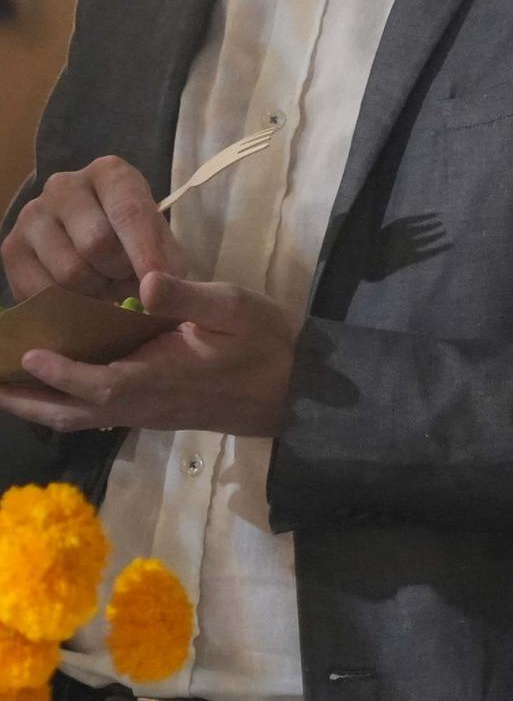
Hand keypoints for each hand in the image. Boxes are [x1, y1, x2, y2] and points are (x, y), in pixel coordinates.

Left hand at [0, 272, 300, 435]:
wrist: (295, 388)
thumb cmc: (266, 343)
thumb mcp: (236, 307)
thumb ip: (190, 296)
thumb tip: (149, 282)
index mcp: (163, 375)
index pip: (101, 381)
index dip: (62, 372)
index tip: (29, 354)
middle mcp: (146, 402)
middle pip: (75, 412)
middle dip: (29, 400)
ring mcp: (148, 413)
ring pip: (82, 419)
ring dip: (40, 407)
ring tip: (4, 390)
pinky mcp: (154, 414)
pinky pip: (97, 416)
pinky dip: (65, 407)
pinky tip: (52, 390)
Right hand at [2, 157, 183, 303]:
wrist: (98, 247)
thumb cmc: (137, 240)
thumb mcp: (162, 241)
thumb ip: (166, 261)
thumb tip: (155, 289)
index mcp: (110, 173)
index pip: (129, 212)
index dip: (146, 253)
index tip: (159, 282)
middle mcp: (64, 185)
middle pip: (96, 244)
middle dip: (121, 273)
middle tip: (130, 280)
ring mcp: (32, 215)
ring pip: (70, 271)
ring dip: (97, 290)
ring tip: (107, 284)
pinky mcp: (11, 248)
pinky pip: (42, 291)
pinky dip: (69, 304)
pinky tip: (82, 293)